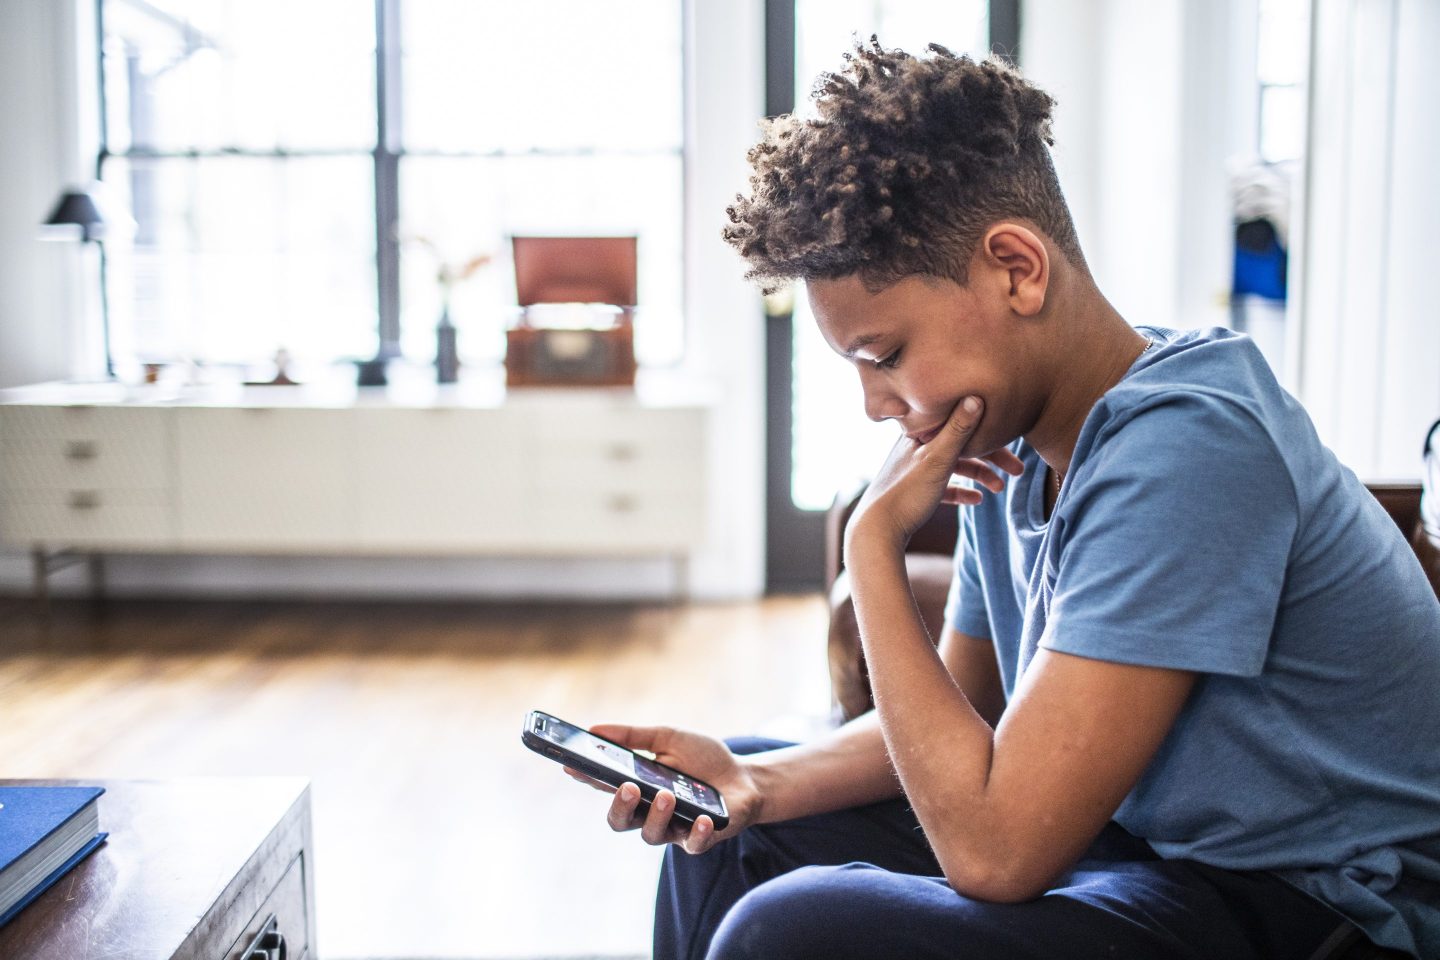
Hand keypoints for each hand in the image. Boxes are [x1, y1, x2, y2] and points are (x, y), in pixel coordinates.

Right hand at [563, 724, 761, 854]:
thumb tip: (595, 728)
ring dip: (657, 815)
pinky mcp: (700, 839)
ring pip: (651, 834)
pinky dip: (697, 832)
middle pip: (620, 820)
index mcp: (638, 787)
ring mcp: (674, 828)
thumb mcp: (669, 739)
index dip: (587, 778)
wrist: (746, 778)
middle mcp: (649, 812)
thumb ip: (634, 736)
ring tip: (667, 795)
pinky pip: (693, 844)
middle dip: (619, 805)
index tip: (573, 765)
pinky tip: (703, 818)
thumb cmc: (704, 759)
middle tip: (627, 786)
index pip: (605, 786)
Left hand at [848, 396, 1022, 553]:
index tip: (1012, 440)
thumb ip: (958, 430)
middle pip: (960, 446)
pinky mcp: (913, 493)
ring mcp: (913, 471)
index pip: (959, 424)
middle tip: (1019, 470)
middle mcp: (914, 448)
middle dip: (991, 457)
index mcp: (918, 434)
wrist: (875, 532)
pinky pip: (942, 487)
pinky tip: (977, 500)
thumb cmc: (905, 494)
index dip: (987, 431)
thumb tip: (976, 395)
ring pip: (954, 466)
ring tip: (999, 489)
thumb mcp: (937, 459)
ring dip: (979, 475)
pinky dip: (961, 491)